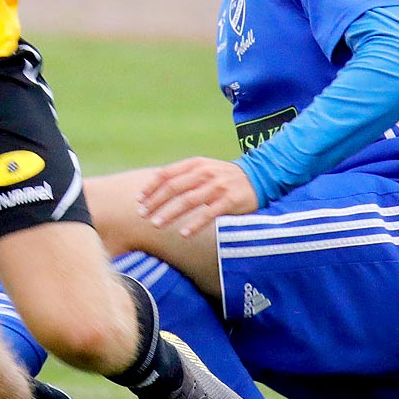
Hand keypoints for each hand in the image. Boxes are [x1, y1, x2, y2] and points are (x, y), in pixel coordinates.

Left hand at [137, 157, 257, 236]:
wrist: (259, 177)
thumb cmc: (223, 176)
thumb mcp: (203, 168)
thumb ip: (183, 175)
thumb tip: (154, 187)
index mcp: (195, 164)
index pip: (166, 174)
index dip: (151, 187)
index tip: (139, 200)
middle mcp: (204, 173)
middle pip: (174, 188)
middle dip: (155, 202)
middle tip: (143, 215)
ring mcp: (217, 187)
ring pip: (188, 201)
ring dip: (170, 213)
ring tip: (156, 224)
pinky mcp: (229, 201)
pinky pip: (208, 214)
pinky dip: (194, 224)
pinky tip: (183, 234)